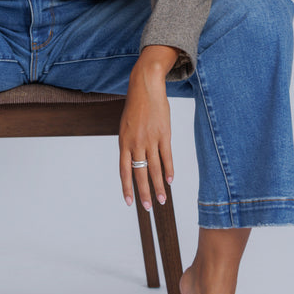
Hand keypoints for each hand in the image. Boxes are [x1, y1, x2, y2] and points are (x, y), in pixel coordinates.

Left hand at [118, 46, 176, 209]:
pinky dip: (169, 169)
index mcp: (123, 142)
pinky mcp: (164, 134)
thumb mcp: (126, 126)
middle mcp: (135, 143)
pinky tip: (170, 180)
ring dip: (159, 186)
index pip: (124, 170)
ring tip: (162, 200)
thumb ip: (128, 145)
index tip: (129, 202)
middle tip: (149, 207)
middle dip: (144, 192)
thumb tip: (134, 162)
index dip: (126, 187)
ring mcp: (150, 139)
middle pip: (140, 173)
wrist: (144, 86)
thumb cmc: (135, 107)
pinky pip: (167, 156)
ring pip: (154, 168)